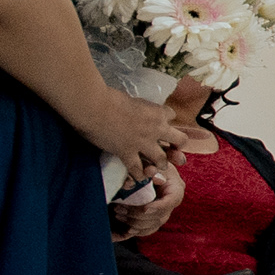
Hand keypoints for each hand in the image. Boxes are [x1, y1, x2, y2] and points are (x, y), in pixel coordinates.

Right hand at [81, 91, 195, 173]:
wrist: (94, 106)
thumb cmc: (108, 96)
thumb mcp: (131, 99)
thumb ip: (138, 107)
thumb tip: (134, 108)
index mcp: (157, 112)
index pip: (171, 115)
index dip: (166, 118)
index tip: (161, 121)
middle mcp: (156, 128)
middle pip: (180, 140)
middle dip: (178, 145)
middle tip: (174, 150)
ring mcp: (143, 143)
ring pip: (161, 159)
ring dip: (161, 163)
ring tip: (159, 166)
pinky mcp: (127, 152)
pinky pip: (137, 168)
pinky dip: (139, 174)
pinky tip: (139, 177)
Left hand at [111, 163, 184, 238]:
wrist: (143, 169)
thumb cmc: (148, 163)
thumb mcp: (150, 161)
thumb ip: (150, 166)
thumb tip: (150, 173)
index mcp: (175, 189)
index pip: (171, 202)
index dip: (158, 207)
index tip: (145, 209)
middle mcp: (170, 204)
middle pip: (159, 217)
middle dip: (138, 215)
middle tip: (119, 208)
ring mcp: (162, 213)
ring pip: (151, 226)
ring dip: (132, 223)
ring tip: (117, 213)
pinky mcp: (152, 220)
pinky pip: (145, 231)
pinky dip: (133, 231)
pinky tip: (120, 229)